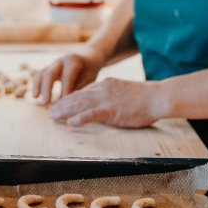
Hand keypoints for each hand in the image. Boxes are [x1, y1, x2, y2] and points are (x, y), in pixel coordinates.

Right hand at [32, 47, 104, 104]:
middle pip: (50, 73)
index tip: (63, 104)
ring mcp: (53, 64)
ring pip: (42, 73)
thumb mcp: (89, 78)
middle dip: (47, 88)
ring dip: (38, 86)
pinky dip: (36, 84)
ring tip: (36, 98)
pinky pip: (39, 75)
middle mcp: (61, 61)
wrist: (87, 57)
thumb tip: (70, 104)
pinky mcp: (48, 68)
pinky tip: (35, 96)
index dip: (65, 90)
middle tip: (45, 102)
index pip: (67, 76)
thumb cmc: (89, 71)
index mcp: (74, 61)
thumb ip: (79, 88)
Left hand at [49, 77, 163, 127]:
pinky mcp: (112, 110)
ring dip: (64, 111)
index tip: (59, 104)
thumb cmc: (144, 97)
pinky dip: (80, 119)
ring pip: (80, 104)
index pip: (82, 91)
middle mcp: (102, 90)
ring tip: (53, 117)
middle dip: (62, 104)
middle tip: (50, 112)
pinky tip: (70, 123)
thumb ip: (110, 96)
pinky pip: (92, 114)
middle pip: (77, 97)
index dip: (69, 98)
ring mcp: (106, 100)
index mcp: (105, 84)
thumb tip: (101, 104)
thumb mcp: (122, 92)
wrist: (158, 96)